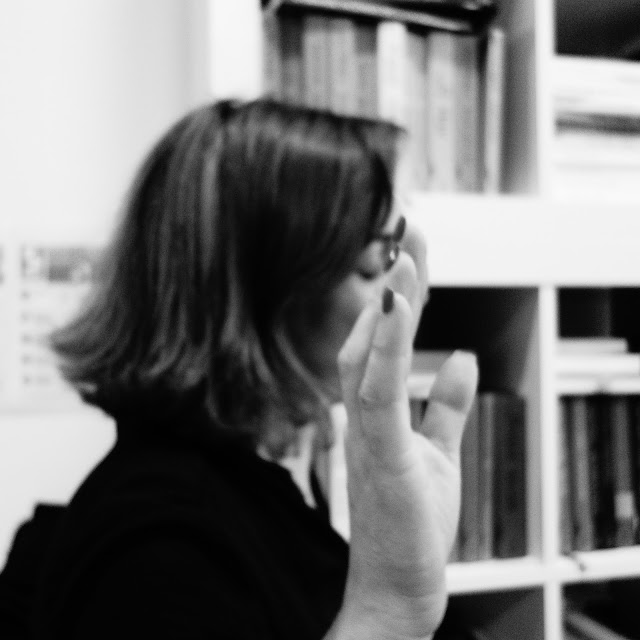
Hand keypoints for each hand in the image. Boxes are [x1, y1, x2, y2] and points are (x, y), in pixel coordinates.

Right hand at [332, 225, 477, 639]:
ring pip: (367, 357)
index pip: (386, 342)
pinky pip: (380, 395)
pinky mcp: (381, 457)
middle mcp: (363, 416)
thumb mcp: (437, 453)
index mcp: (377, 413)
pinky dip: (388, 349)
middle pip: (370, 337)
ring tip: (404, 259)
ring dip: (386, 306)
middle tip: (408, 233)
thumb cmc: (409, 523)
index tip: (413, 251)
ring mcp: (367, 435)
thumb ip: (446, 405)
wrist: (393, 589)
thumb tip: (460, 355)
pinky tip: (398, 309)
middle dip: (391, 285)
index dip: (401, 295)